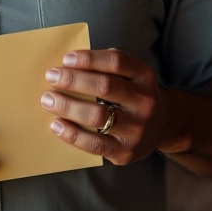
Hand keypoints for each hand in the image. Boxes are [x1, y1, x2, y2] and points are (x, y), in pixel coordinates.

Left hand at [40, 49, 167, 165]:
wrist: (163, 126)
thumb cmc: (133, 94)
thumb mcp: (130, 74)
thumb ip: (105, 67)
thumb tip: (66, 65)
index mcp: (144, 76)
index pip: (116, 62)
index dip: (89, 59)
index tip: (66, 59)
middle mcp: (145, 102)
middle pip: (105, 86)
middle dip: (73, 80)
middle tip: (51, 77)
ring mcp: (137, 129)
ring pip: (98, 115)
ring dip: (68, 106)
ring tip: (48, 100)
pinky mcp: (126, 151)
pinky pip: (95, 144)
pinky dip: (72, 134)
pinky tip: (57, 124)